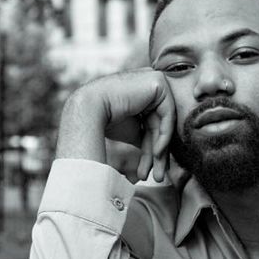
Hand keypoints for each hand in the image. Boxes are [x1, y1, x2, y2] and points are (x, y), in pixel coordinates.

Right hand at [58, 69, 175, 181]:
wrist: (90, 109)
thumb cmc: (107, 122)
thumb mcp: (134, 133)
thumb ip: (149, 137)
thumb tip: (161, 155)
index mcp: (144, 94)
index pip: (155, 125)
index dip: (154, 150)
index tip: (152, 172)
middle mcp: (150, 84)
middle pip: (161, 126)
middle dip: (159, 155)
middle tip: (158, 177)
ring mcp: (155, 80)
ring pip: (166, 123)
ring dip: (161, 151)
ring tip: (157, 174)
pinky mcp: (158, 81)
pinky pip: (168, 114)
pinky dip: (164, 135)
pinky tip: (157, 153)